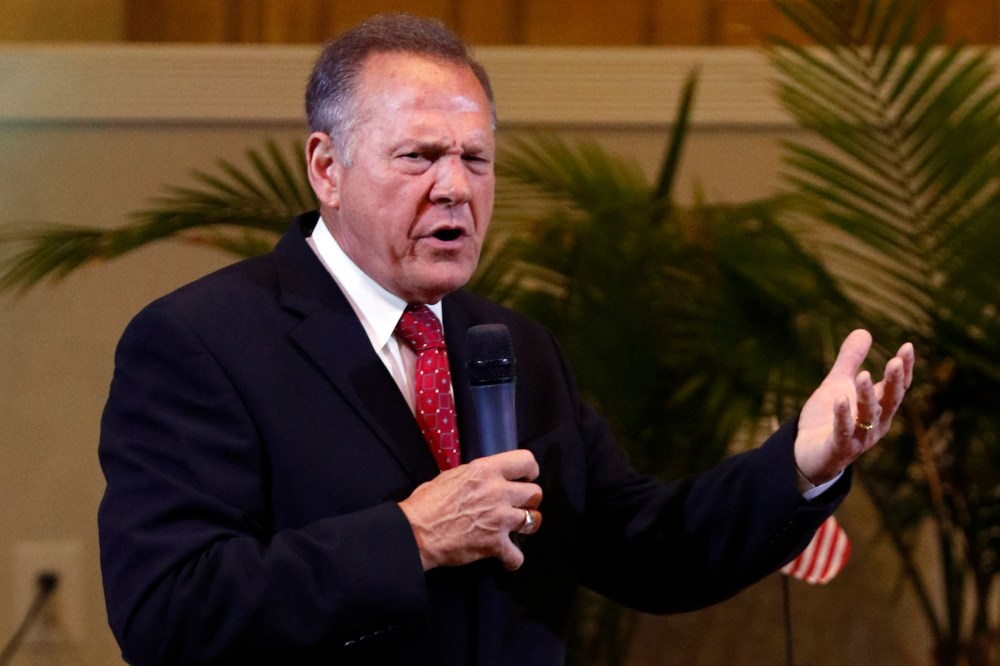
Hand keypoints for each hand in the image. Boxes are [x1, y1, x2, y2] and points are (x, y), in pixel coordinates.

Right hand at [398, 449, 542, 571]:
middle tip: (517, 505)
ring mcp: (500, 519)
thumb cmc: (427, 502)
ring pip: (534, 520)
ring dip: (526, 525)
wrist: (416, 532)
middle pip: (536, 493)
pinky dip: (512, 560)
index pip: (526, 461)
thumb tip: (484, 479)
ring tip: (514, 528)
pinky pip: (518, 556)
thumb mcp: (452, 476)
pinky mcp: (495, 544)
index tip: (524, 479)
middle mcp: (498, 492)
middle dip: (528, 500)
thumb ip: (476, 476)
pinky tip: (505, 558)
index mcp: (486, 470)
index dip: (529, 471)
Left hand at [794, 329, 914, 484]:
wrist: (805, 454)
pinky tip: (840, 400)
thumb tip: (864, 331)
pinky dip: (843, 416)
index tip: (907, 347)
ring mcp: (859, 438)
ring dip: (868, 396)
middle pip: (889, 401)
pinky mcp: (839, 448)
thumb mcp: (837, 384)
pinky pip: (843, 432)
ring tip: (865, 375)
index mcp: (878, 408)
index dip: (904, 369)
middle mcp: (875, 424)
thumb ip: (850, 361)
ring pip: (868, 416)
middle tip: (895, 361)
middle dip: (894, 382)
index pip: (896, 387)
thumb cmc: (826, 419)